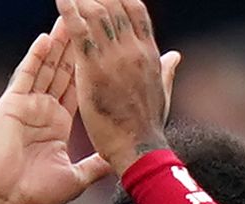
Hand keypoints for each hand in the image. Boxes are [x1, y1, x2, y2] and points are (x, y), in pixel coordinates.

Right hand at [0, 21, 110, 203]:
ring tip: (70, 20)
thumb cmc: (36, 194)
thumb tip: (115, 162)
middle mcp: (42, 111)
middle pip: (63, 72)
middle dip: (75, 48)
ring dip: (58, 45)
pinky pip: (25, 76)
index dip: (88, 69)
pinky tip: (46, 39)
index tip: (102, 50)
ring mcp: (26, 106)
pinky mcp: (11, 105)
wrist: (5, 201)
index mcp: (57, 125)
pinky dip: (36, 57)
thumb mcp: (75, 178)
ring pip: (46, 68)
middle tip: (88, 26)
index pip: (77, 88)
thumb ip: (95, 166)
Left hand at [56, 0, 179, 176]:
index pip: (136, 12)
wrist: (140, 149)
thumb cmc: (149, 127)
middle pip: (115, 7)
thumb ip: (166, 70)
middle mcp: (133, 50)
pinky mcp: (94, 70)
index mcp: (149, 54)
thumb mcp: (163, 93)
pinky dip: (69, 13)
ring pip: (97, 14)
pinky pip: (79, 33)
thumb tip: (175, 55)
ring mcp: (114, 58)